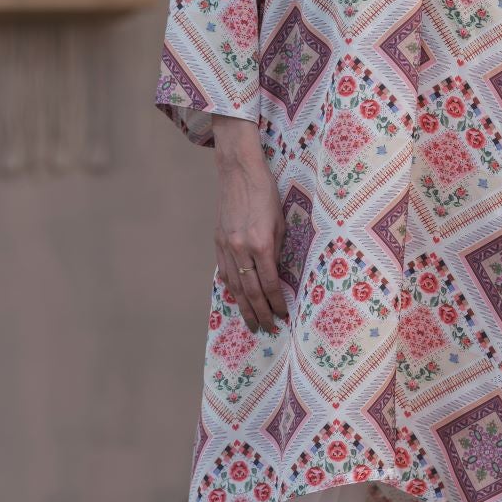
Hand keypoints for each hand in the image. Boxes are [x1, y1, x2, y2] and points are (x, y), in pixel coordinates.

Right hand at [212, 115, 289, 331]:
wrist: (239, 172)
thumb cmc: (266, 193)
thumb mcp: (280, 222)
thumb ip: (277, 250)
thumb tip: (278, 275)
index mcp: (261, 244)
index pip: (270, 283)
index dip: (277, 303)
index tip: (284, 315)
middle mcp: (241, 249)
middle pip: (250, 291)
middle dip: (260, 313)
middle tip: (268, 329)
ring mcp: (226, 246)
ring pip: (234, 286)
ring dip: (244, 307)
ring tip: (252, 323)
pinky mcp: (217, 242)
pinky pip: (224, 273)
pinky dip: (231, 289)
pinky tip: (237, 300)